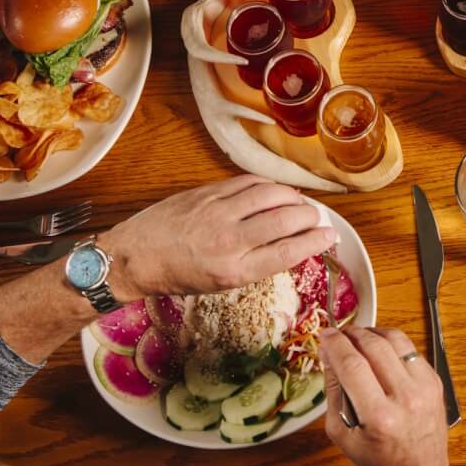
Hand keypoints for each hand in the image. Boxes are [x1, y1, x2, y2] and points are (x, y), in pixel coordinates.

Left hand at [102, 176, 335, 300]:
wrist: (135, 257)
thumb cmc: (177, 275)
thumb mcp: (221, 283)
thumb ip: (256, 263)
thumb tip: (290, 245)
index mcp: (234, 271)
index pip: (288, 252)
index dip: (315, 242)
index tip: (329, 236)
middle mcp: (229, 241)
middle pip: (286, 219)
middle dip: (310, 216)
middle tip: (316, 218)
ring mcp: (218, 213)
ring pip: (270, 194)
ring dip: (293, 197)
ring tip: (299, 203)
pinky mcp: (207, 193)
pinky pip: (248, 182)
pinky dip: (268, 185)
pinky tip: (274, 191)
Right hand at [322, 326, 456, 465]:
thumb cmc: (380, 461)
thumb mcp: (341, 433)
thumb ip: (333, 391)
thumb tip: (329, 355)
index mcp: (381, 417)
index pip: (352, 365)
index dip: (335, 344)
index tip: (326, 336)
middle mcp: (407, 399)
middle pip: (375, 346)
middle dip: (352, 334)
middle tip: (340, 335)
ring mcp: (425, 388)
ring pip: (396, 340)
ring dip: (373, 333)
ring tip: (358, 339)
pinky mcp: (435, 381)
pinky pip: (411, 350)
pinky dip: (392, 345)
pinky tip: (381, 351)